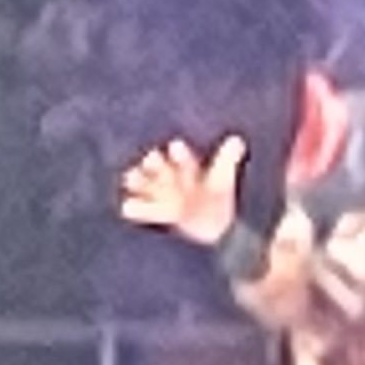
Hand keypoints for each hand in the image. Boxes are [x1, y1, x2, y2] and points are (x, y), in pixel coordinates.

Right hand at [118, 135, 245, 247]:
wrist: (212, 223)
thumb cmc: (215, 194)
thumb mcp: (222, 179)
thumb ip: (227, 160)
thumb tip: (237, 141)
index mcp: (187, 166)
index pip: (183, 158)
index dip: (179, 154)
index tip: (176, 146)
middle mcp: (170, 177)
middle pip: (159, 167)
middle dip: (155, 164)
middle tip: (150, 158)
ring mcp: (159, 193)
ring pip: (144, 184)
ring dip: (139, 181)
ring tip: (131, 176)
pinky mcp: (153, 211)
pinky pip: (139, 208)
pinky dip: (134, 207)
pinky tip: (127, 206)